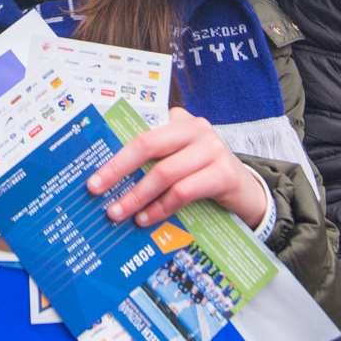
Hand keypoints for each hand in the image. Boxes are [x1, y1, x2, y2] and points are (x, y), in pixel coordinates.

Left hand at [85, 108, 267, 229]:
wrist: (247, 192)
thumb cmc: (203, 175)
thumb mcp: (179, 160)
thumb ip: (154, 160)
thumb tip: (109, 179)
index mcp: (180, 121)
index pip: (141, 135)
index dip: (115, 156)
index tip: (93, 177)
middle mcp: (197, 129)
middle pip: (148, 146)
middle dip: (118, 170)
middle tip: (96, 191)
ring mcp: (212, 149)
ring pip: (164, 172)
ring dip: (137, 196)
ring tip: (119, 213)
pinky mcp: (224, 173)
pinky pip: (184, 191)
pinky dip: (161, 207)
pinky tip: (147, 219)